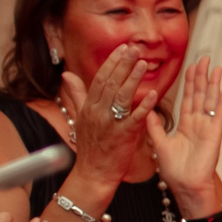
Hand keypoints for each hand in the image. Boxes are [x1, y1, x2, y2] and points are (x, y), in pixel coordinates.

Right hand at [59, 44, 156, 185]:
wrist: (93, 173)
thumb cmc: (91, 146)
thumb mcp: (81, 118)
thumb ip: (78, 95)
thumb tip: (67, 74)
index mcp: (89, 107)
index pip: (100, 79)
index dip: (112, 62)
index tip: (123, 48)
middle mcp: (97, 113)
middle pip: (110, 83)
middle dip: (123, 64)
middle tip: (135, 48)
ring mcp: (109, 124)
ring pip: (120, 97)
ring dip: (132, 79)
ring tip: (143, 63)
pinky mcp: (122, 137)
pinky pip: (134, 119)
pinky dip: (143, 106)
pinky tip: (153, 95)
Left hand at [144, 57, 221, 213]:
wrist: (185, 186)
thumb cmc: (174, 170)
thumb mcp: (159, 143)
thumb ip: (154, 125)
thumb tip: (144, 107)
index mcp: (186, 125)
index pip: (188, 98)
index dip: (189, 82)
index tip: (190, 66)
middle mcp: (198, 124)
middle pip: (200, 95)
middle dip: (202, 77)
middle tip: (204, 58)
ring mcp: (208, 128)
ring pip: (210, 101)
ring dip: (213, 84)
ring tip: (215, 68)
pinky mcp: (215, 135)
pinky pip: (219, 115)